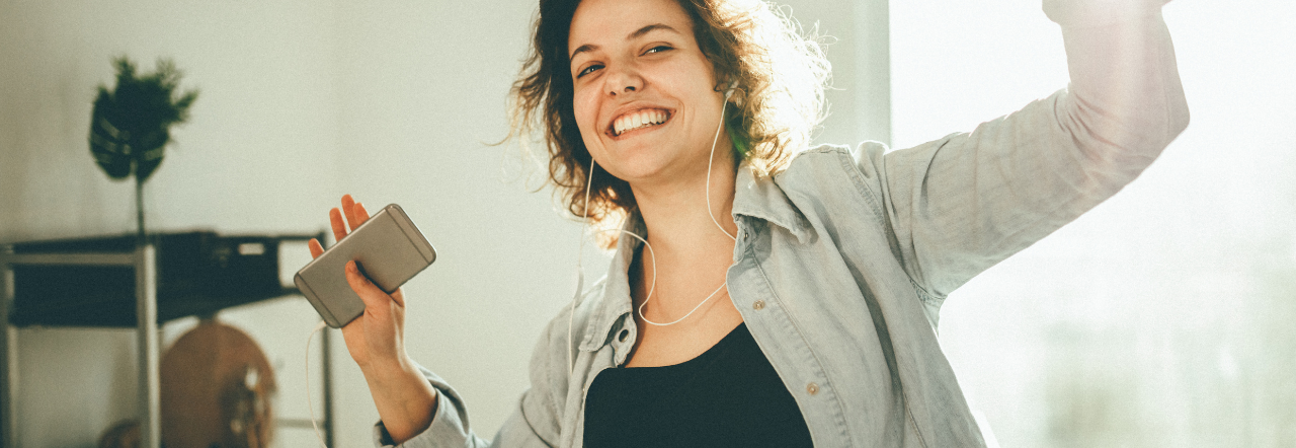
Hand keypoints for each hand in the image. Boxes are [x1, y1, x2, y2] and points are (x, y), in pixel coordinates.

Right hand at [309, 194, 409, 371]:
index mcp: (388, 278)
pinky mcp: (341, 297)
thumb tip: (351, 266)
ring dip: (337, 235)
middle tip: (346, 199)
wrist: (376, 360)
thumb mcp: (382, 309)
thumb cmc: (388, 335)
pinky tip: (316, 245)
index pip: (379, 246)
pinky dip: (322, 259)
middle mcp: (372, 278)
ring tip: (332, 213)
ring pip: (344, 255)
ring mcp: (356, 286)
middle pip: (361, 244)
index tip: (364, 208)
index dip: (371, 227)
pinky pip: (329, 275)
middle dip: (353, 221)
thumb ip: (367, 288)